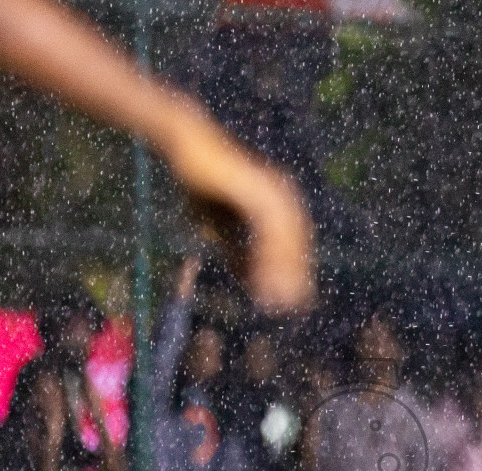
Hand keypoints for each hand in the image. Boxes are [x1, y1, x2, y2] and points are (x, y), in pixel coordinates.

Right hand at [179, 157, 314, 316]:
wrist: (187, 152)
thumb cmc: (203, 186)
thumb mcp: (221, 229)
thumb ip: (238, 252)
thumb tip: (251, 284)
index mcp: (277, 204)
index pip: (293, 245)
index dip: (291, 274)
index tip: (290, 302)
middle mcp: (281, 196)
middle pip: (295, 243)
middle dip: (292, 277)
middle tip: (286, 306)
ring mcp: (272, 191)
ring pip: (286, 237)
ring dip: (282, 270)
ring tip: (275, 297)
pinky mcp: (257, 188)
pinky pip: (268, 226)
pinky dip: (268, 253)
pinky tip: (262, 273)